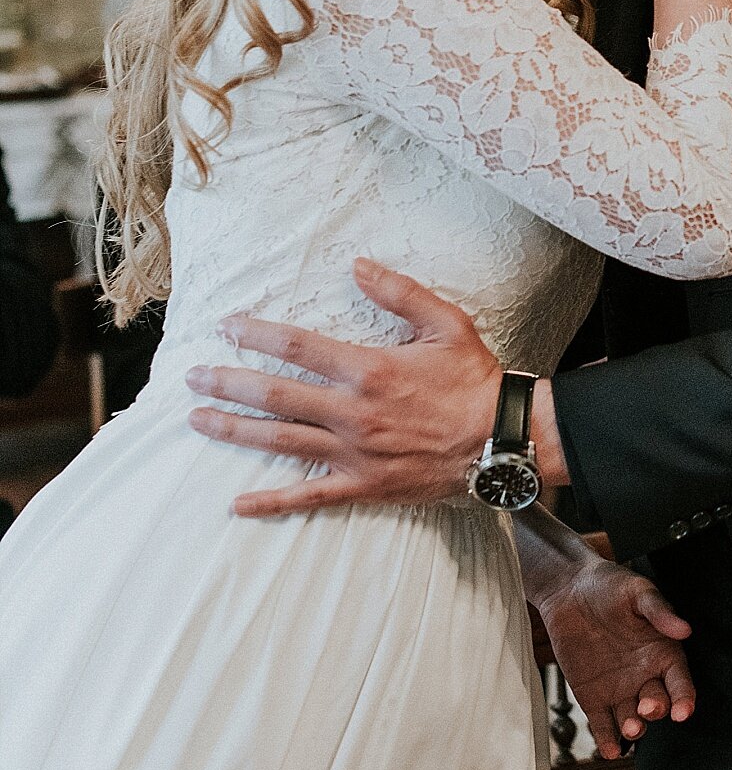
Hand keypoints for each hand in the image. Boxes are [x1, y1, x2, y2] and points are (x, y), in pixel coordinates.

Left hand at [186, 260, 501, 515]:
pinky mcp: (363, 485)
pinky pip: (309, 496)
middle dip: (227, 383)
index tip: (226, 326)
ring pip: (280, 442)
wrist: (501, 440)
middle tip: (192, 377)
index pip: (297, 347)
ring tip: (197, 420)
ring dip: (234, 430)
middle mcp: (352, 413)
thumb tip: (357, 265)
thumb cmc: (474, 380)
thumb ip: (399, 293)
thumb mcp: (446, 323)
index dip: (256, 335)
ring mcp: (354, 453)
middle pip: (275, 396)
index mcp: (369, 370)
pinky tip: (238, 504)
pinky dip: (272, 502)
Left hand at [536, 559, 694, 757]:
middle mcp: (645, 676)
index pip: (680, 682)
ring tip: (631, 728)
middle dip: (656, 710)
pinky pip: (603, 723)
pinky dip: (607, 739)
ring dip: (634, 728)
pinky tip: (609, 750)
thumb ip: (659, 612)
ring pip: (632, 718)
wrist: (568, 590)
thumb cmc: (609, 586)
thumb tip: (684, 629)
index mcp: (663, 652)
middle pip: (658, 703)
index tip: (683, 711)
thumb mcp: (638, 591)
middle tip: (647, 708)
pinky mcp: (593, 697)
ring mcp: (619, 689)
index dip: (685, 698)